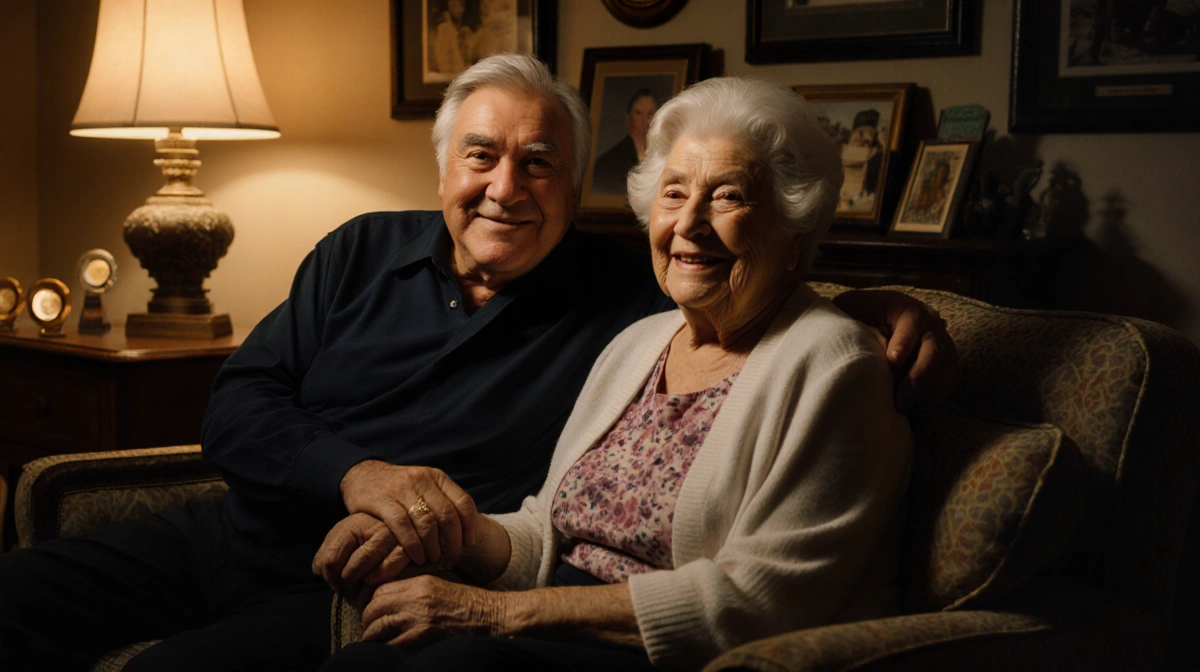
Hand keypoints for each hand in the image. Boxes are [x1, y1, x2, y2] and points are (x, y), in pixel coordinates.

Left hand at [312, 513, 409, 597]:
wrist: (403, 523)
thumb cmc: (368, 532)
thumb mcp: (345, 534)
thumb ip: (328, 550)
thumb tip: (318, 571)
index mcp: (354, 525)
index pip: (331, 560)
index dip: (328, 577)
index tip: (331, 582)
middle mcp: (374, 530)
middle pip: (348, 572)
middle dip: (342, 585)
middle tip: (343, 589)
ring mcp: (393, 542)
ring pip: (366, 576)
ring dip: (358, 587)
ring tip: (355, 587)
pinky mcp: (407, 553)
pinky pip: (386, 577)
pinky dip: (377, 581)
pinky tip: (372, 580)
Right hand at [340, 461, 479, 567]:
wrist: (362, 474)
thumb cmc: (398, 488)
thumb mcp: (423, 486)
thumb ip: (441, 501)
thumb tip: (464, 531)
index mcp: (437, 477)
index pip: (463, 502)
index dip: (470, 526)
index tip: (468, 544)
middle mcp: (422, 480)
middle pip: (447, 514)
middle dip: (452, 541)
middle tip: (452, 557)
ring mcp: (402, 489)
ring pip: (426, 522)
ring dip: (433, 546)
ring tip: (433, 559)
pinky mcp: (383, 500)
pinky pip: (403, 525)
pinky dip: (413, 544)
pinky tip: (417, 557)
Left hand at [361, 575, 502, 646]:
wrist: (492, 617)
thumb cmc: (471, 604)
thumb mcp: (442, 588)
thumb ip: (417, 593)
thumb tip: (394, 604)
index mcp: (421, 584)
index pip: (381, 590)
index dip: (371, 602)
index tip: (372, 612)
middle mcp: (416, 598)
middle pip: (375, 607)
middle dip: (368, 621)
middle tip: (369, 630)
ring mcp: (419, 618)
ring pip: (378, 627)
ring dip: (372, 637)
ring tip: (373, 643)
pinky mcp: (423, 637)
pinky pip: (392, 644)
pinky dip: (386, 649)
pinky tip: (387, 652)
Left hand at [832, 289, 958, 412]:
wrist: (865, 323)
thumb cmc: (854, 318)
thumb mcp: (850, 315)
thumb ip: (854, 328)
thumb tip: (854, 352)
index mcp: (904, 308)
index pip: (911, 322)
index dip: (904, 341)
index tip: (892, 360)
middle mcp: (928, 324)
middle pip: (934, 350)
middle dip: (918, 378)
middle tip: (900, 402)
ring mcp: (939, 343)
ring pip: (946, 368)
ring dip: (929, 392)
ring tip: (908, 411)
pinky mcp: (942, 362)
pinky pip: (946, 380)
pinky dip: (934, 397)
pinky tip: (918, 412)